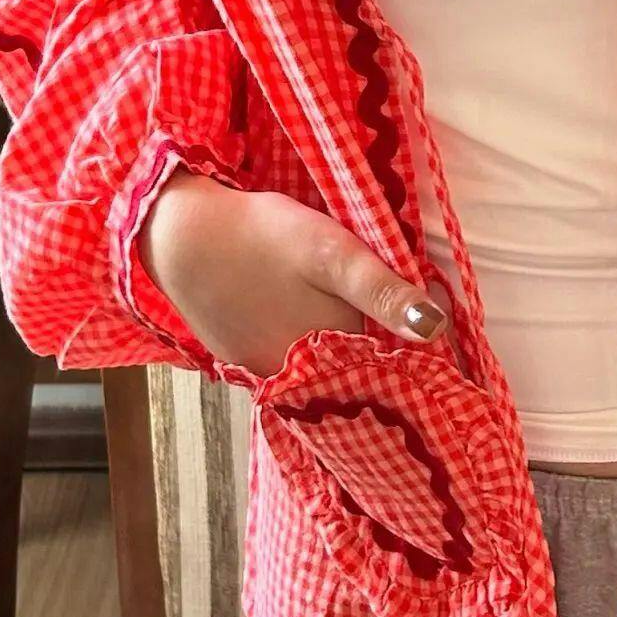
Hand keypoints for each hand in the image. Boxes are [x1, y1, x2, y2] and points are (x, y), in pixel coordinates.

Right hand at [138, 171, 447, 379]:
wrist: (181, 234)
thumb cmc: (262, 237)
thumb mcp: (333, 253)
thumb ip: (382, 293)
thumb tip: (436, 330)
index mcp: (324, 361)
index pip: (383, 369)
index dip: (404, 350)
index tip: (423, 336)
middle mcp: (292, 382)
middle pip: (348, 372)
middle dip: (370, 353)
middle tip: (379, 316)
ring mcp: (259, 373)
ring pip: (315, 368)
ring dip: (333, 350)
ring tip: (341, 315)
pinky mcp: (236, 359)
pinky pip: (283, 361)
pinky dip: (299, 344)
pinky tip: (300, 315)